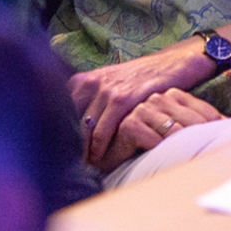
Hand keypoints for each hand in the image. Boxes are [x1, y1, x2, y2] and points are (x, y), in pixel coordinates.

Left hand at [71, 43, 215, 171]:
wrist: (170, 64)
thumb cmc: (139, 80)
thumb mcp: (109, 84)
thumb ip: (90, 101)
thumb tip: (71, 128)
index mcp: (82, 80)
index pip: (60, 112)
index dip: (60, 134)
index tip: (63, 151)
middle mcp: (90, 83)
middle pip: (69, 122)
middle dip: (70, 145)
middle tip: (73, 164)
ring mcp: (106, 90)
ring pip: (85, 129)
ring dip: (84, 151)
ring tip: (87, 165)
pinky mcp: (123, 98)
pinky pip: (103, 131)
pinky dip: (100, 148)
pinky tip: (101, 158)